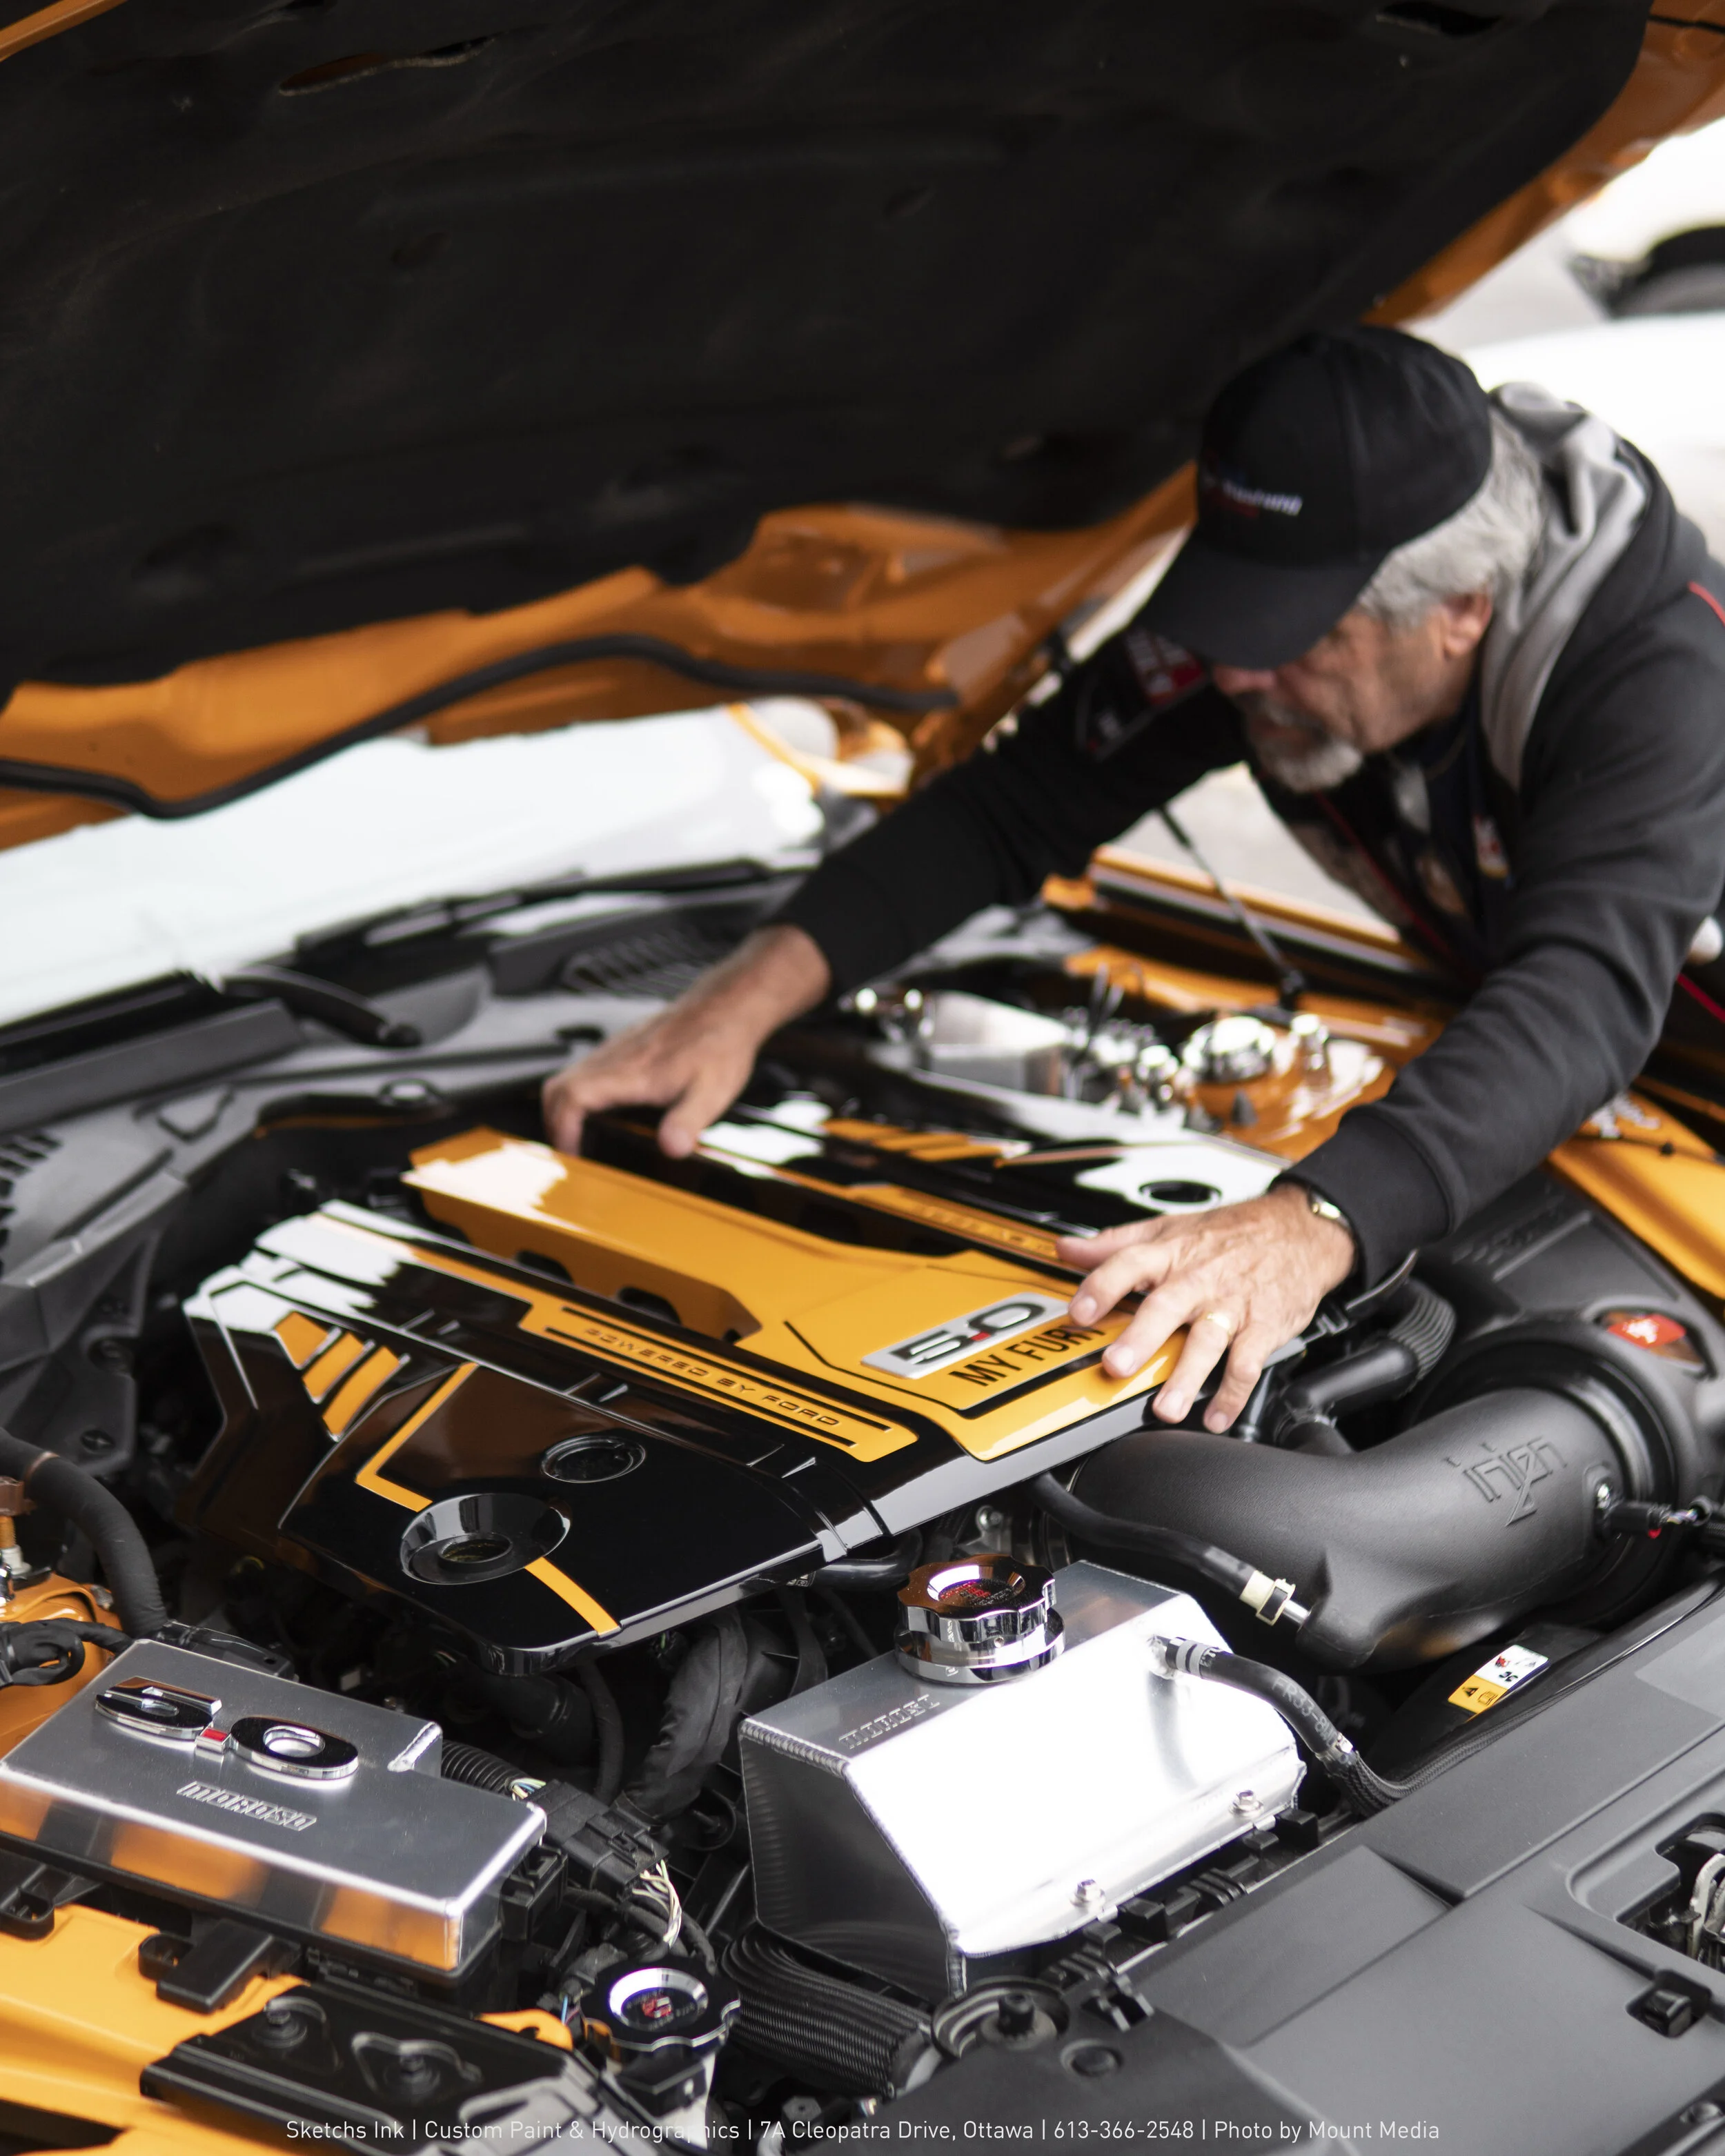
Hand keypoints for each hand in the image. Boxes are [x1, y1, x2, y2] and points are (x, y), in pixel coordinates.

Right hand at [542, 924, 830, 1157]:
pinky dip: (580, 1095)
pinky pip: (585, 1070)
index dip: (562, 1128)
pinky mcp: (623, 1046)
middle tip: (570, 1151)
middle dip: (554, 1123)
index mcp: (631, 1071)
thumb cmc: (720, 1046)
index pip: (572, 1096)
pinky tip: (602, 1111)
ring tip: (581, 1137)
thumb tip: (671, 1149)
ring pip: (568, 1077)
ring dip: (565, 1109)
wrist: (727, 1008)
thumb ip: (689, 1122)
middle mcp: (615, 1057)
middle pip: (557, 1088)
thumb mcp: (712, 1092)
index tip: (573, 1153)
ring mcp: (616, 1049)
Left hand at [1058, 1184, 1355, 1431]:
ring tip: (1167, 1408)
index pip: (1128, 1264)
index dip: (1102, 1287)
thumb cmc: (1228, 1234)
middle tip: (1116, 1367)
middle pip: (1165, 1307)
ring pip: (1208, 1341)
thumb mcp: (1169, 1228)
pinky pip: (1248, 1364)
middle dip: (1140, 1338)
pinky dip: (1233, 1394)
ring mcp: (1231, 1305)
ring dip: (1187, 1377)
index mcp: (1170, 1254)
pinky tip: (1216, 1417)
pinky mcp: (1263, 1328)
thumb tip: (1066, 1249)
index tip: (1079, 1312)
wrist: (1299, 1231)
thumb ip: (1114, 1243)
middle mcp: (1197, 1280)